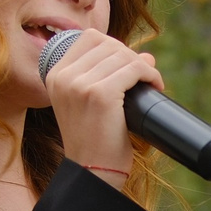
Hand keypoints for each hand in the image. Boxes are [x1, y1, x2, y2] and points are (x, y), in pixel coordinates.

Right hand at [42, 28, 161, 174]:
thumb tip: (146, 55)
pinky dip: (149, 75)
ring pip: (122, 55)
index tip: (126, 66)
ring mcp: (80, 85)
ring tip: (150, 83)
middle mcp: (64, 77)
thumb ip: (109, 75)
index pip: (89, 38)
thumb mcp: (91, 103)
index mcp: (55, 76)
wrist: (92, 172)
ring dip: (142, 67)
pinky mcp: (100, 94)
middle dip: (130, 56)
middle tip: (142, 77)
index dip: (114, 46)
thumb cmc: (95, 142)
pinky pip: (133, 69)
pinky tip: (155, 86)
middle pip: (107, 44)